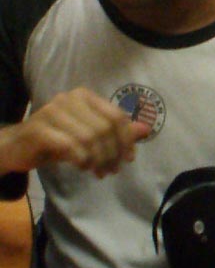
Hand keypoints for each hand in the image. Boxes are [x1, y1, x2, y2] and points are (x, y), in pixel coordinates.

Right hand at [0, 88, 149, 178]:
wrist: (15, 147)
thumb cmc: (55, 140)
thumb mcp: (88, 136)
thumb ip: (115, 132)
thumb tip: (146, 130)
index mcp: (85, 96)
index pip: (116, 116)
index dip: (127, 139)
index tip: (129, 159)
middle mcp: (70, 98)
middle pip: (105, 127)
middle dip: (113, 152)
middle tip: (112, 170)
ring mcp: (52, 111)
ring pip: (89, 137)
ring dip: (99, 159)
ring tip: (99, 171)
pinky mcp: (39, 129)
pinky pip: (70, 145)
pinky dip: (81, 159)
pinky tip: (83, 167)